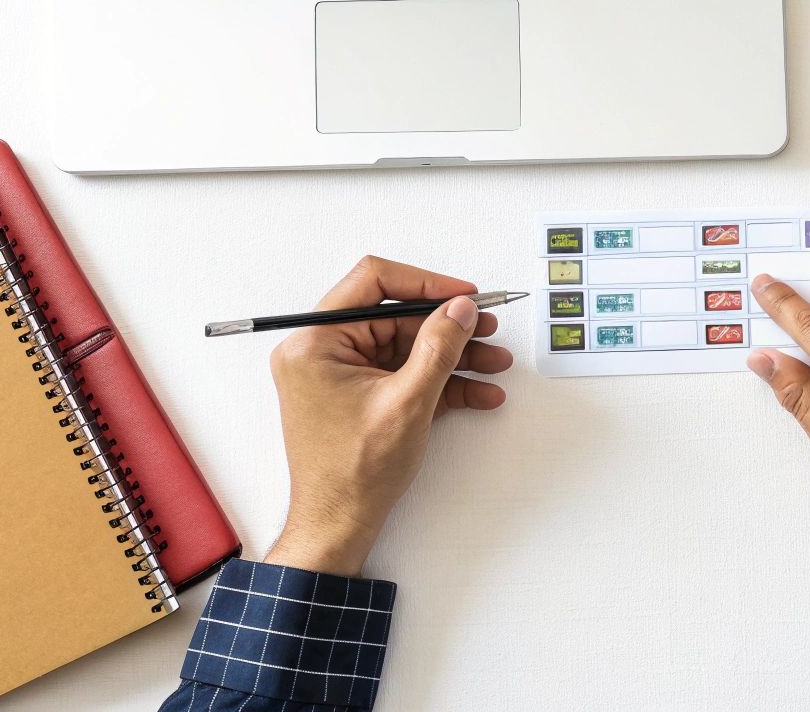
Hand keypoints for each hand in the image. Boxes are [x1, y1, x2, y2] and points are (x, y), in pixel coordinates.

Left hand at [263, 256, 513, 576]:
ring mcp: (341, 374)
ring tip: (494, 363)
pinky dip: (440, 381)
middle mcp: (322, 352)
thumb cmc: (353, 473)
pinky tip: (478, 391)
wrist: (338, 526)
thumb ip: (439, 347)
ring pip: (407, 347)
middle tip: (488, 328)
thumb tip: (461, 308)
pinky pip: (404, 373)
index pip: (373, 283)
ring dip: (453, 355)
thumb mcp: (408, 402)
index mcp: (315, 343)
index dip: (425, 283)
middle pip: (397, 317)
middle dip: (449, 327)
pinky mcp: (360, 395)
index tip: (463, 295)